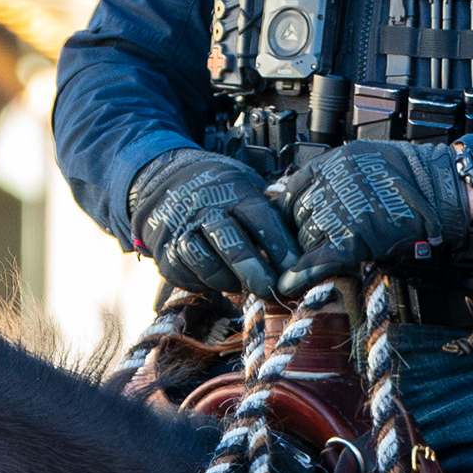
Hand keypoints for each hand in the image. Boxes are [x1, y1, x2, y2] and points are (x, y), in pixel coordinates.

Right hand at [128, 147, 299, 295]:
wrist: (166, 183)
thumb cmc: (223, 194)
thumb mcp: (248, 192)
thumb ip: (271, 220)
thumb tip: (306, 257)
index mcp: (235, 192)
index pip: (260, 218)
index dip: (279, 246)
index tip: (296, 269)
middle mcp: (206, 210)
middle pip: (230, 241)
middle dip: (252, 269)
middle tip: (270, 288)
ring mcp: (182, 231)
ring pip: (205, 262)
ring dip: (228, 280)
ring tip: (243, 286)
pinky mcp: (166, 254)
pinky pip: (188, 275)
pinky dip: (207, 284)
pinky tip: (220, 281)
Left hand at [275, 139, 472, 296]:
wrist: (440, 190)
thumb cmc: (413, 175)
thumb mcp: (367, 158)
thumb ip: (337, 173)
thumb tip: (310, 190)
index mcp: (333, 163)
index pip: (293, 189)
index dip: (291, 209)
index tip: (291, 220)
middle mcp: (332, 184)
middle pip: (296, 215)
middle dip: (300, 230)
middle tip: (309, 241)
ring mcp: (340, 211)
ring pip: (305, 236)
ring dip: (307, 249)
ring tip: (312, 257)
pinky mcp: (352, 238)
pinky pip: (317, 257)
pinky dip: (303, 271)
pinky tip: (291, 280)